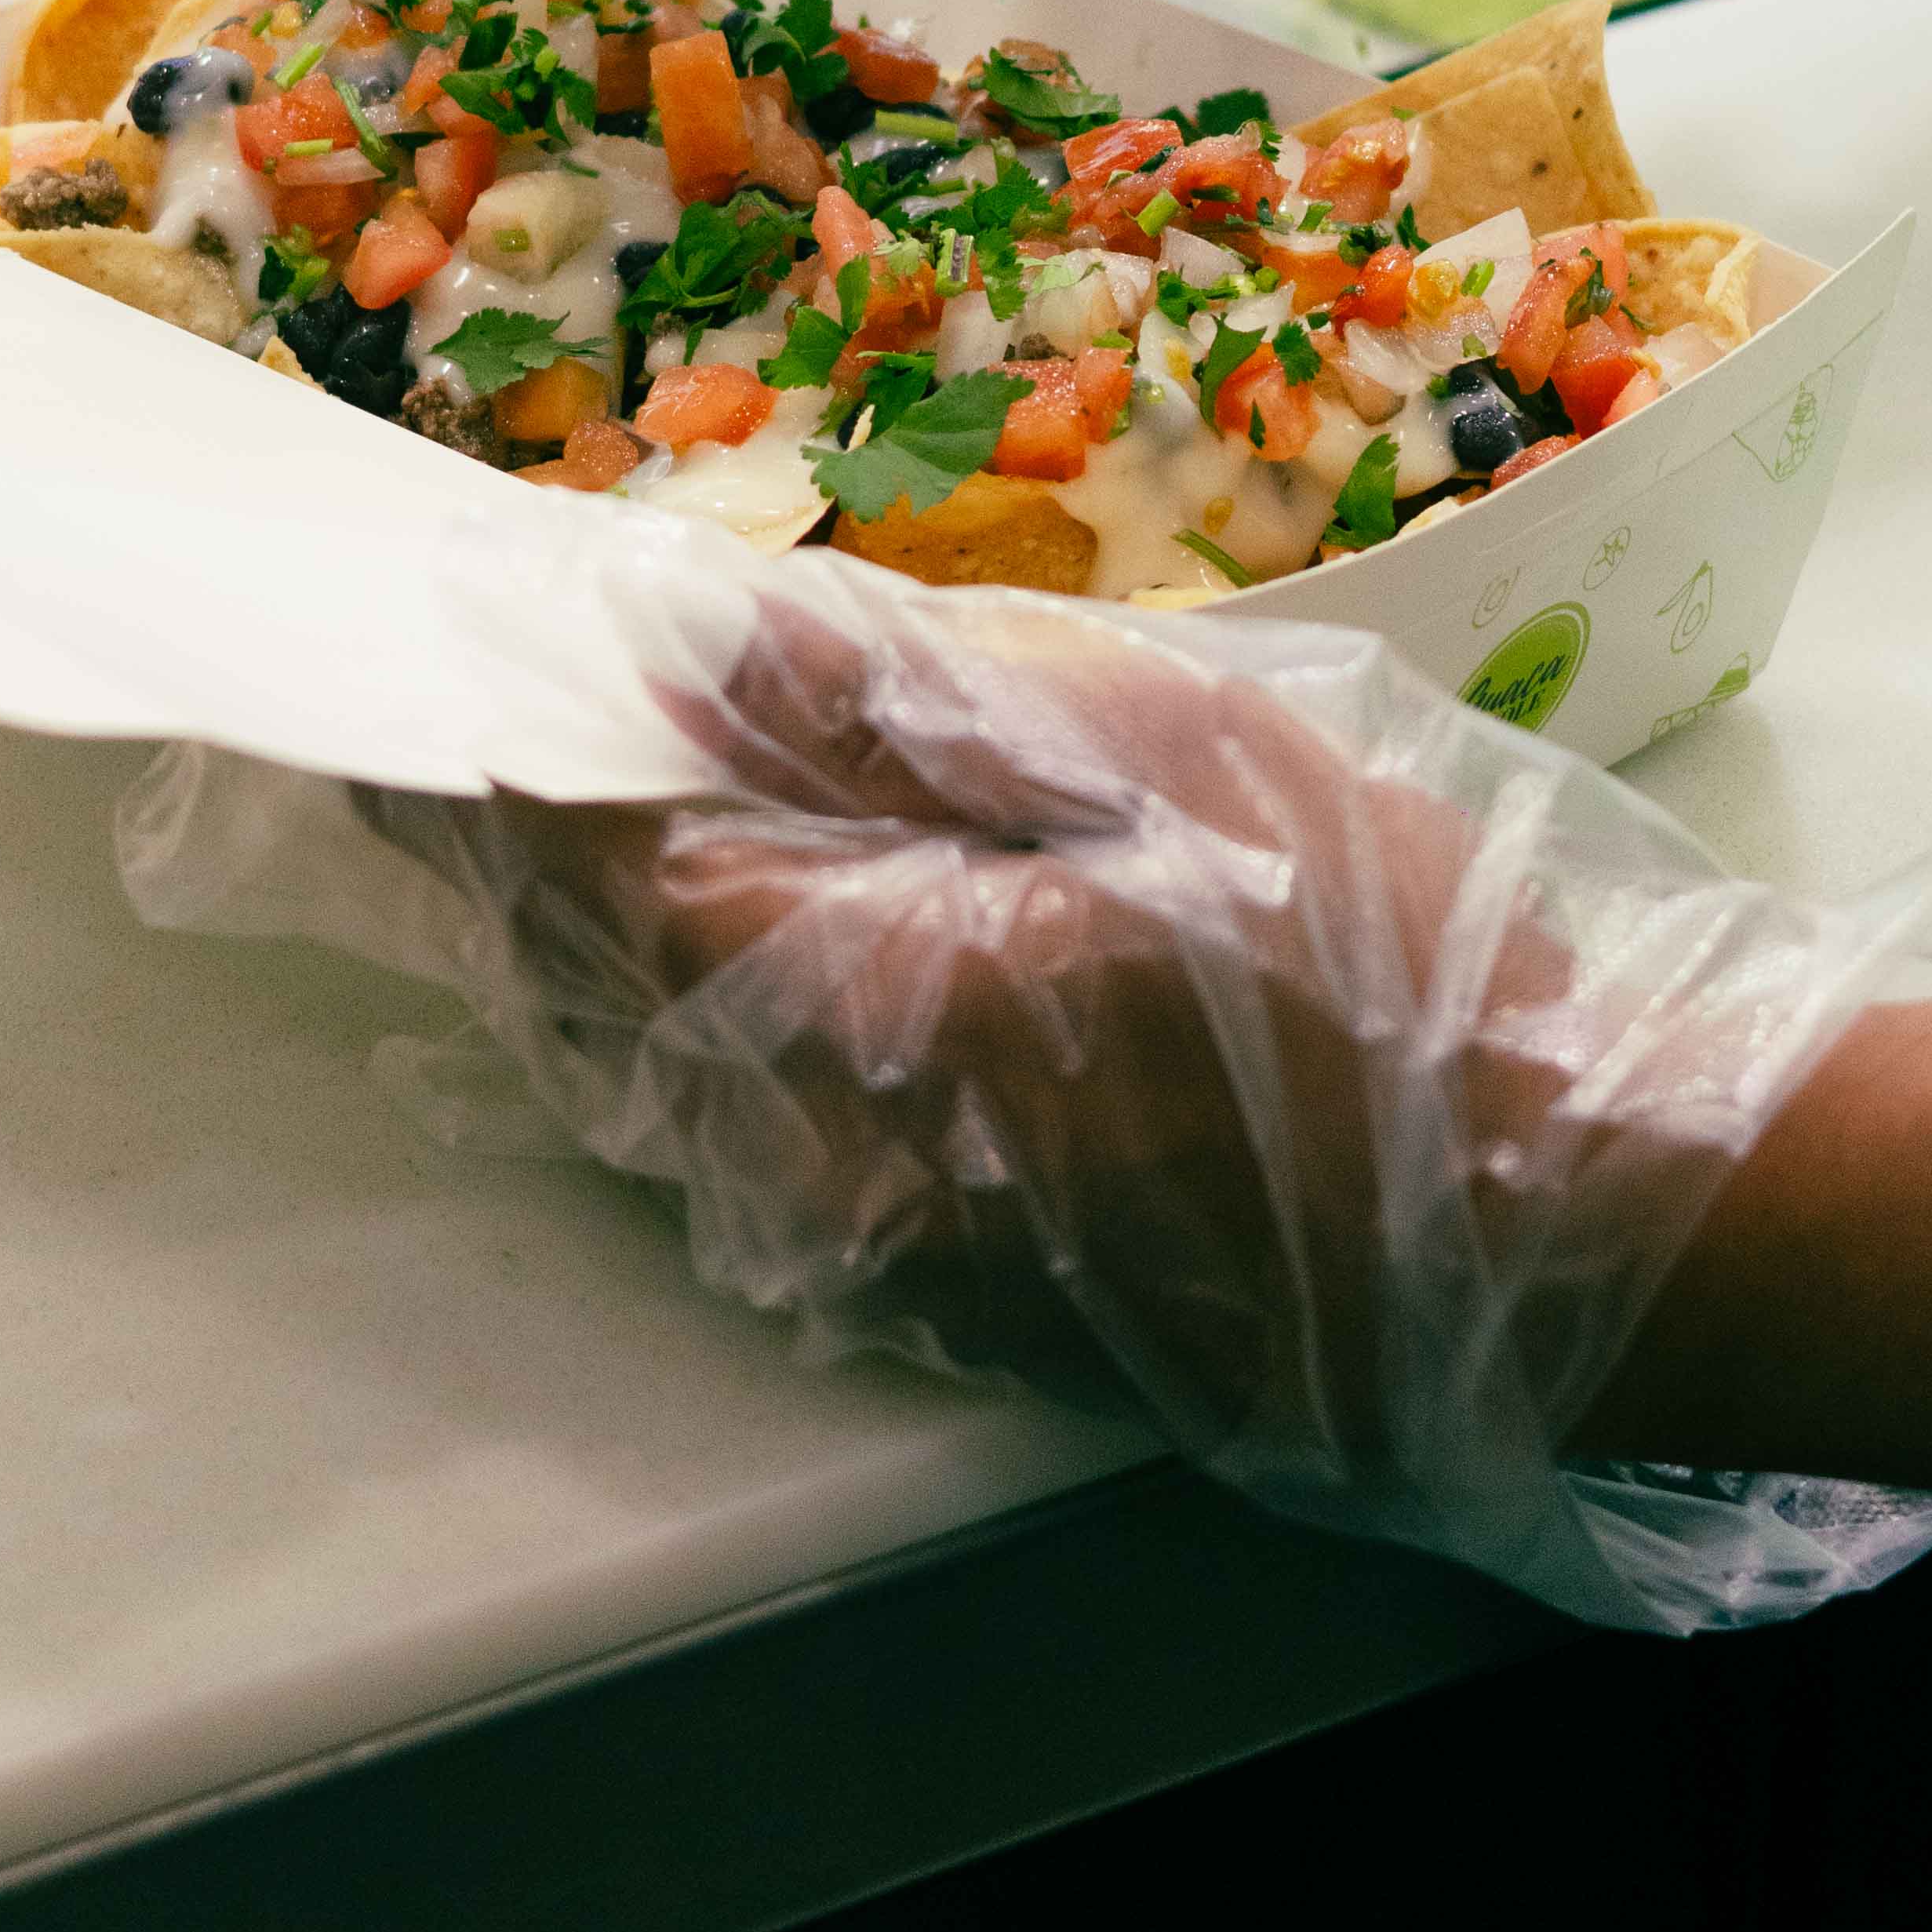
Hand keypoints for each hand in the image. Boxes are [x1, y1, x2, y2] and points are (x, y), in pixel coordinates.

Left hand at [337, 578, 1931, 1630]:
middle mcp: (812, 1155)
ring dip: (598, 928)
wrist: (1569, 1235)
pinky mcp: (942, 1292)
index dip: (459, 751)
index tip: (362, 662)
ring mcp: (871, 1248)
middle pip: (581, 976)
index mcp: (850, 1000)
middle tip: (437, 704)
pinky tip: (746, 919)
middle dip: (505, 838)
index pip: (569, 861)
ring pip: (654, 1065)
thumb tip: (680, 640)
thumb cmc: (1391, 965)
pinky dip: (707, 1016)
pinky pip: (753, 1136)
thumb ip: (890, 705)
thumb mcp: (1158, 754)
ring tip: (572, 787)